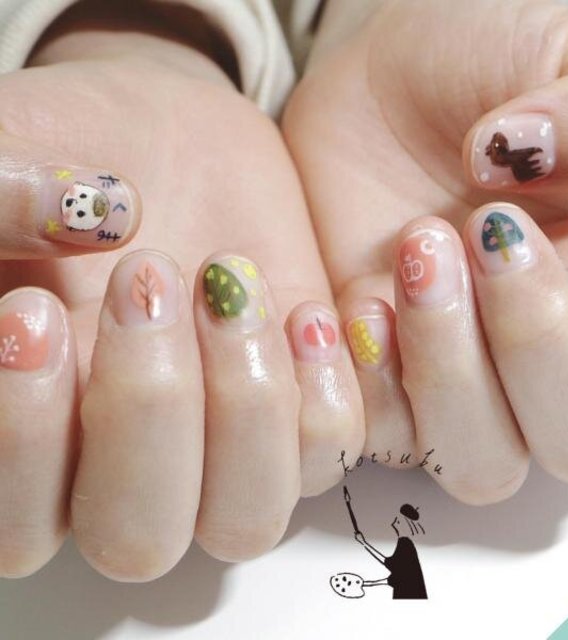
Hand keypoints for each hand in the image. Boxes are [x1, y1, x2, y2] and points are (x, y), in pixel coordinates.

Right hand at [0, 9, 365, 580]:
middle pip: (140, 539)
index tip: (34, 311)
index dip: (22, 441)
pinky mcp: (297, 404)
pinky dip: (322, 396)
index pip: (18, 523)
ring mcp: (223, 442)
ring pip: (246, 519)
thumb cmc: (72, 148)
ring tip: (230, 285)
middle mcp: (130, 461)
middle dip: (149, 412)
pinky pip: (328, 453)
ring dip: (247, 408)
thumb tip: (70, 218)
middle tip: (144, 282)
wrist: (163, 135)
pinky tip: (302, 313)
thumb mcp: (11, 155)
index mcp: (36, 433)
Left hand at [283, 0, 567, 503]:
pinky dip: (371, 382)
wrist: (379, 87)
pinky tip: (358, 302)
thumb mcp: (566, 67)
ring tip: (419, 249)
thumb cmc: (485, 73)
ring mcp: (458, 384)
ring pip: (483, 463)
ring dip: (452, 368)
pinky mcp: (376, 383)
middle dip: (538, 339)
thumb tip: (535, 158)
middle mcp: (545, 367)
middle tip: (490, 230)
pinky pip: (379, 436)